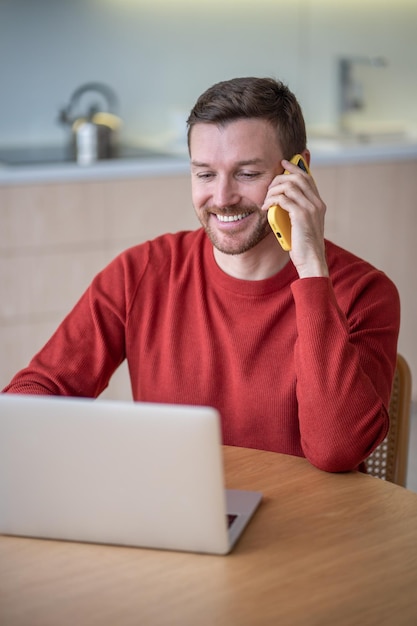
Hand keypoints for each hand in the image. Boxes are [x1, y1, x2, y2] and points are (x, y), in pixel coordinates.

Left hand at [262, 158, 328, 277]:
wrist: (311, 260)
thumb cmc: (303, 246)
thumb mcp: (301, 225)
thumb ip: (296, 211)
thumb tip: (281, 201)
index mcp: (318, 204)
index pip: (307, 178)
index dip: (294, 168)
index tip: (283, 164)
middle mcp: (316, 203)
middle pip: (297, 178)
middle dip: (280, 178)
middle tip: (268, 187)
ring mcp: (310, 208)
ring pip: (289, 186)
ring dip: (273, 191)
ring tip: (265, 200)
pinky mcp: (301, 215)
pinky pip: (283, 199)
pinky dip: (271, 200)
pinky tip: (265, 207)